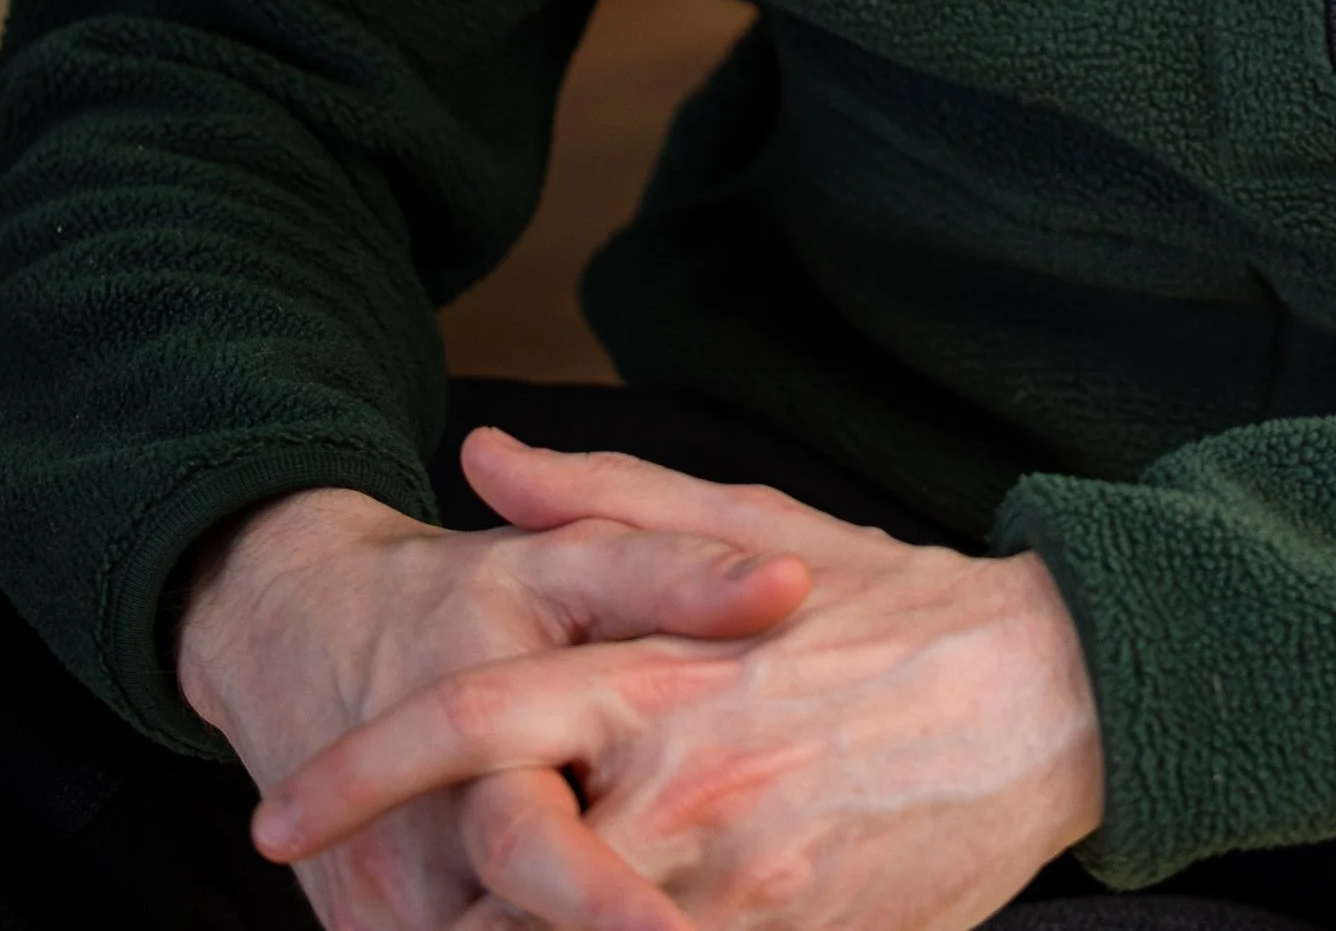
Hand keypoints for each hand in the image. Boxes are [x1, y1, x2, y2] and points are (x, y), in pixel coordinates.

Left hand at [251, 432, 1106, 930]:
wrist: (1058, 689)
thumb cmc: (900, 604)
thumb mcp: (753, 523)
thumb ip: (604, 499)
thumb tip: (480, 452)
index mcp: (659, 671)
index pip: (472, 719)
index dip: (361, 771)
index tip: (277, 818)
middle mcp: (684, 782)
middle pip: (495, 878)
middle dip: (430, 912)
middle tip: (390, 918)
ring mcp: (738, 880)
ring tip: (482, 927)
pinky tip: (614, 930)